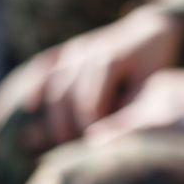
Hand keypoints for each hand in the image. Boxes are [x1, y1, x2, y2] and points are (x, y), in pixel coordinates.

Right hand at [20, 5, 183, 143]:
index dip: (87, 128)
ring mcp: (74, 49)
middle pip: (66, 96)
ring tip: (59, 140)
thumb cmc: (153, 64)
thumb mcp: (149, 86)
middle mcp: (86, 52)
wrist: (149, 32)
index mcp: (108, 60)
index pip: (88, 102)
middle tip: (71, 152)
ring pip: (53, 84)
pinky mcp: (66, 50)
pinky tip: (30, 106)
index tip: (91, 150)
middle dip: (66, 126)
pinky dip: (35, 86)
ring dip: (53, 114)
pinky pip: (43, 67)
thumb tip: (110, 137)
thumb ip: (131, 107)